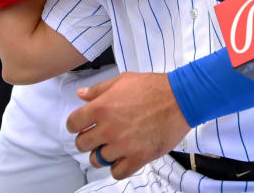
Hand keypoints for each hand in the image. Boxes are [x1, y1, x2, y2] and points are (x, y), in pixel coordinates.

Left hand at [67, 72, 190, 178]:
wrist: (180, 99)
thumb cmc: (152, 86)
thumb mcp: (123, 80)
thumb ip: (99, 90)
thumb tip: (80, 95)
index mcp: (101, 108)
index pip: (73, 124)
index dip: (76, 125)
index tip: (83, 125)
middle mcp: (108, 129)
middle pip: (82, 144)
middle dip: (88, 139)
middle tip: (99, 135)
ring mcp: (122, 145)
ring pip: (98, 160)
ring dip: (103, 154)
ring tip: (114, 146)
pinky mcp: (138, 158)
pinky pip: (117, 172)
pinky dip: (118, 167)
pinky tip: (124, 156)